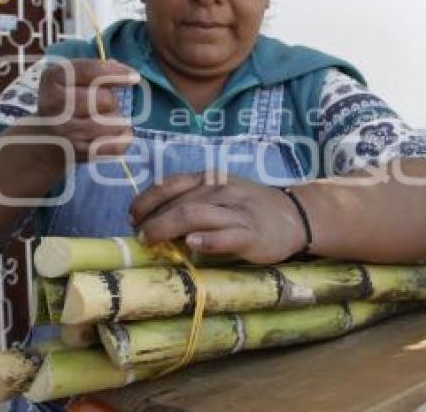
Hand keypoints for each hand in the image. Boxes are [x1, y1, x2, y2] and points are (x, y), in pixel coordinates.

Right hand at [35, 59, 139, 162]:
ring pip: (115, 123)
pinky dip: (123, 139)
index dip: (116, 73)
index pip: (89, 71)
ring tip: (101, 121)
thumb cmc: (65, 100)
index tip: (134, 77)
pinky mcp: (78, 153)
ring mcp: (66, 132)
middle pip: (107, 100)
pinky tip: (114, 135)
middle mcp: (55, 105)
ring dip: (115, 121)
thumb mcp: (69, 77)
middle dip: (110, 101)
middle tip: (99, 105)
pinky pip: (117, 145)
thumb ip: (95, 71)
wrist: (43, 138)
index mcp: (53, 78)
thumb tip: (129, 74)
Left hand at [129, 172, 308, 263]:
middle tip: (138, 236)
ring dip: (168, 226)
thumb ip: (190, 202)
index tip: (131, 216)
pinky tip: (193, 245)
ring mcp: (237, 211)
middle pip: (179, 202)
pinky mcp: (252, 233)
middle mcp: (221, 191)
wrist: (294, 216)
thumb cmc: (247, 208)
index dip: (147, 200)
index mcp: (209, 180)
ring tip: (151, 240)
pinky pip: (229, 235)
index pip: (170, 184)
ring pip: (197, 214)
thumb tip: (151, 222)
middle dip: (153, 219)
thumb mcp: (219, 195)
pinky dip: (209, 239)